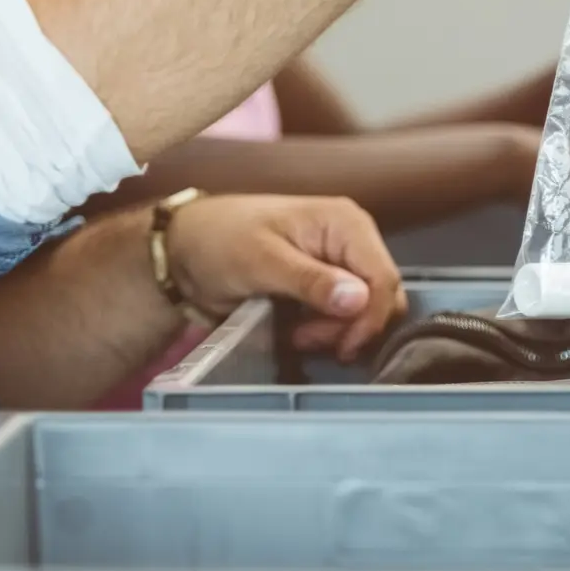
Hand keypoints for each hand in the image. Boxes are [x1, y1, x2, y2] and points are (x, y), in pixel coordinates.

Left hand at [163, 195, 406, 360]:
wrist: (186, 248)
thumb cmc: (219, 241)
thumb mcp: (261, 261)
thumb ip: (311, 281)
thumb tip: (359, 299)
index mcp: (345, 223)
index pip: (383, 277)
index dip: (370, 318)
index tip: (340, 347)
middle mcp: (352, 241)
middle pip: (380, 297)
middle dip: (351, 327)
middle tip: (305, 339)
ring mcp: (341, 263)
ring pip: (367, 311)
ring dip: (337, 333)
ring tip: (296, 336)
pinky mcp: (328, 285)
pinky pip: (347, 315)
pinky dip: (328, 331)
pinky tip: (297, 333)